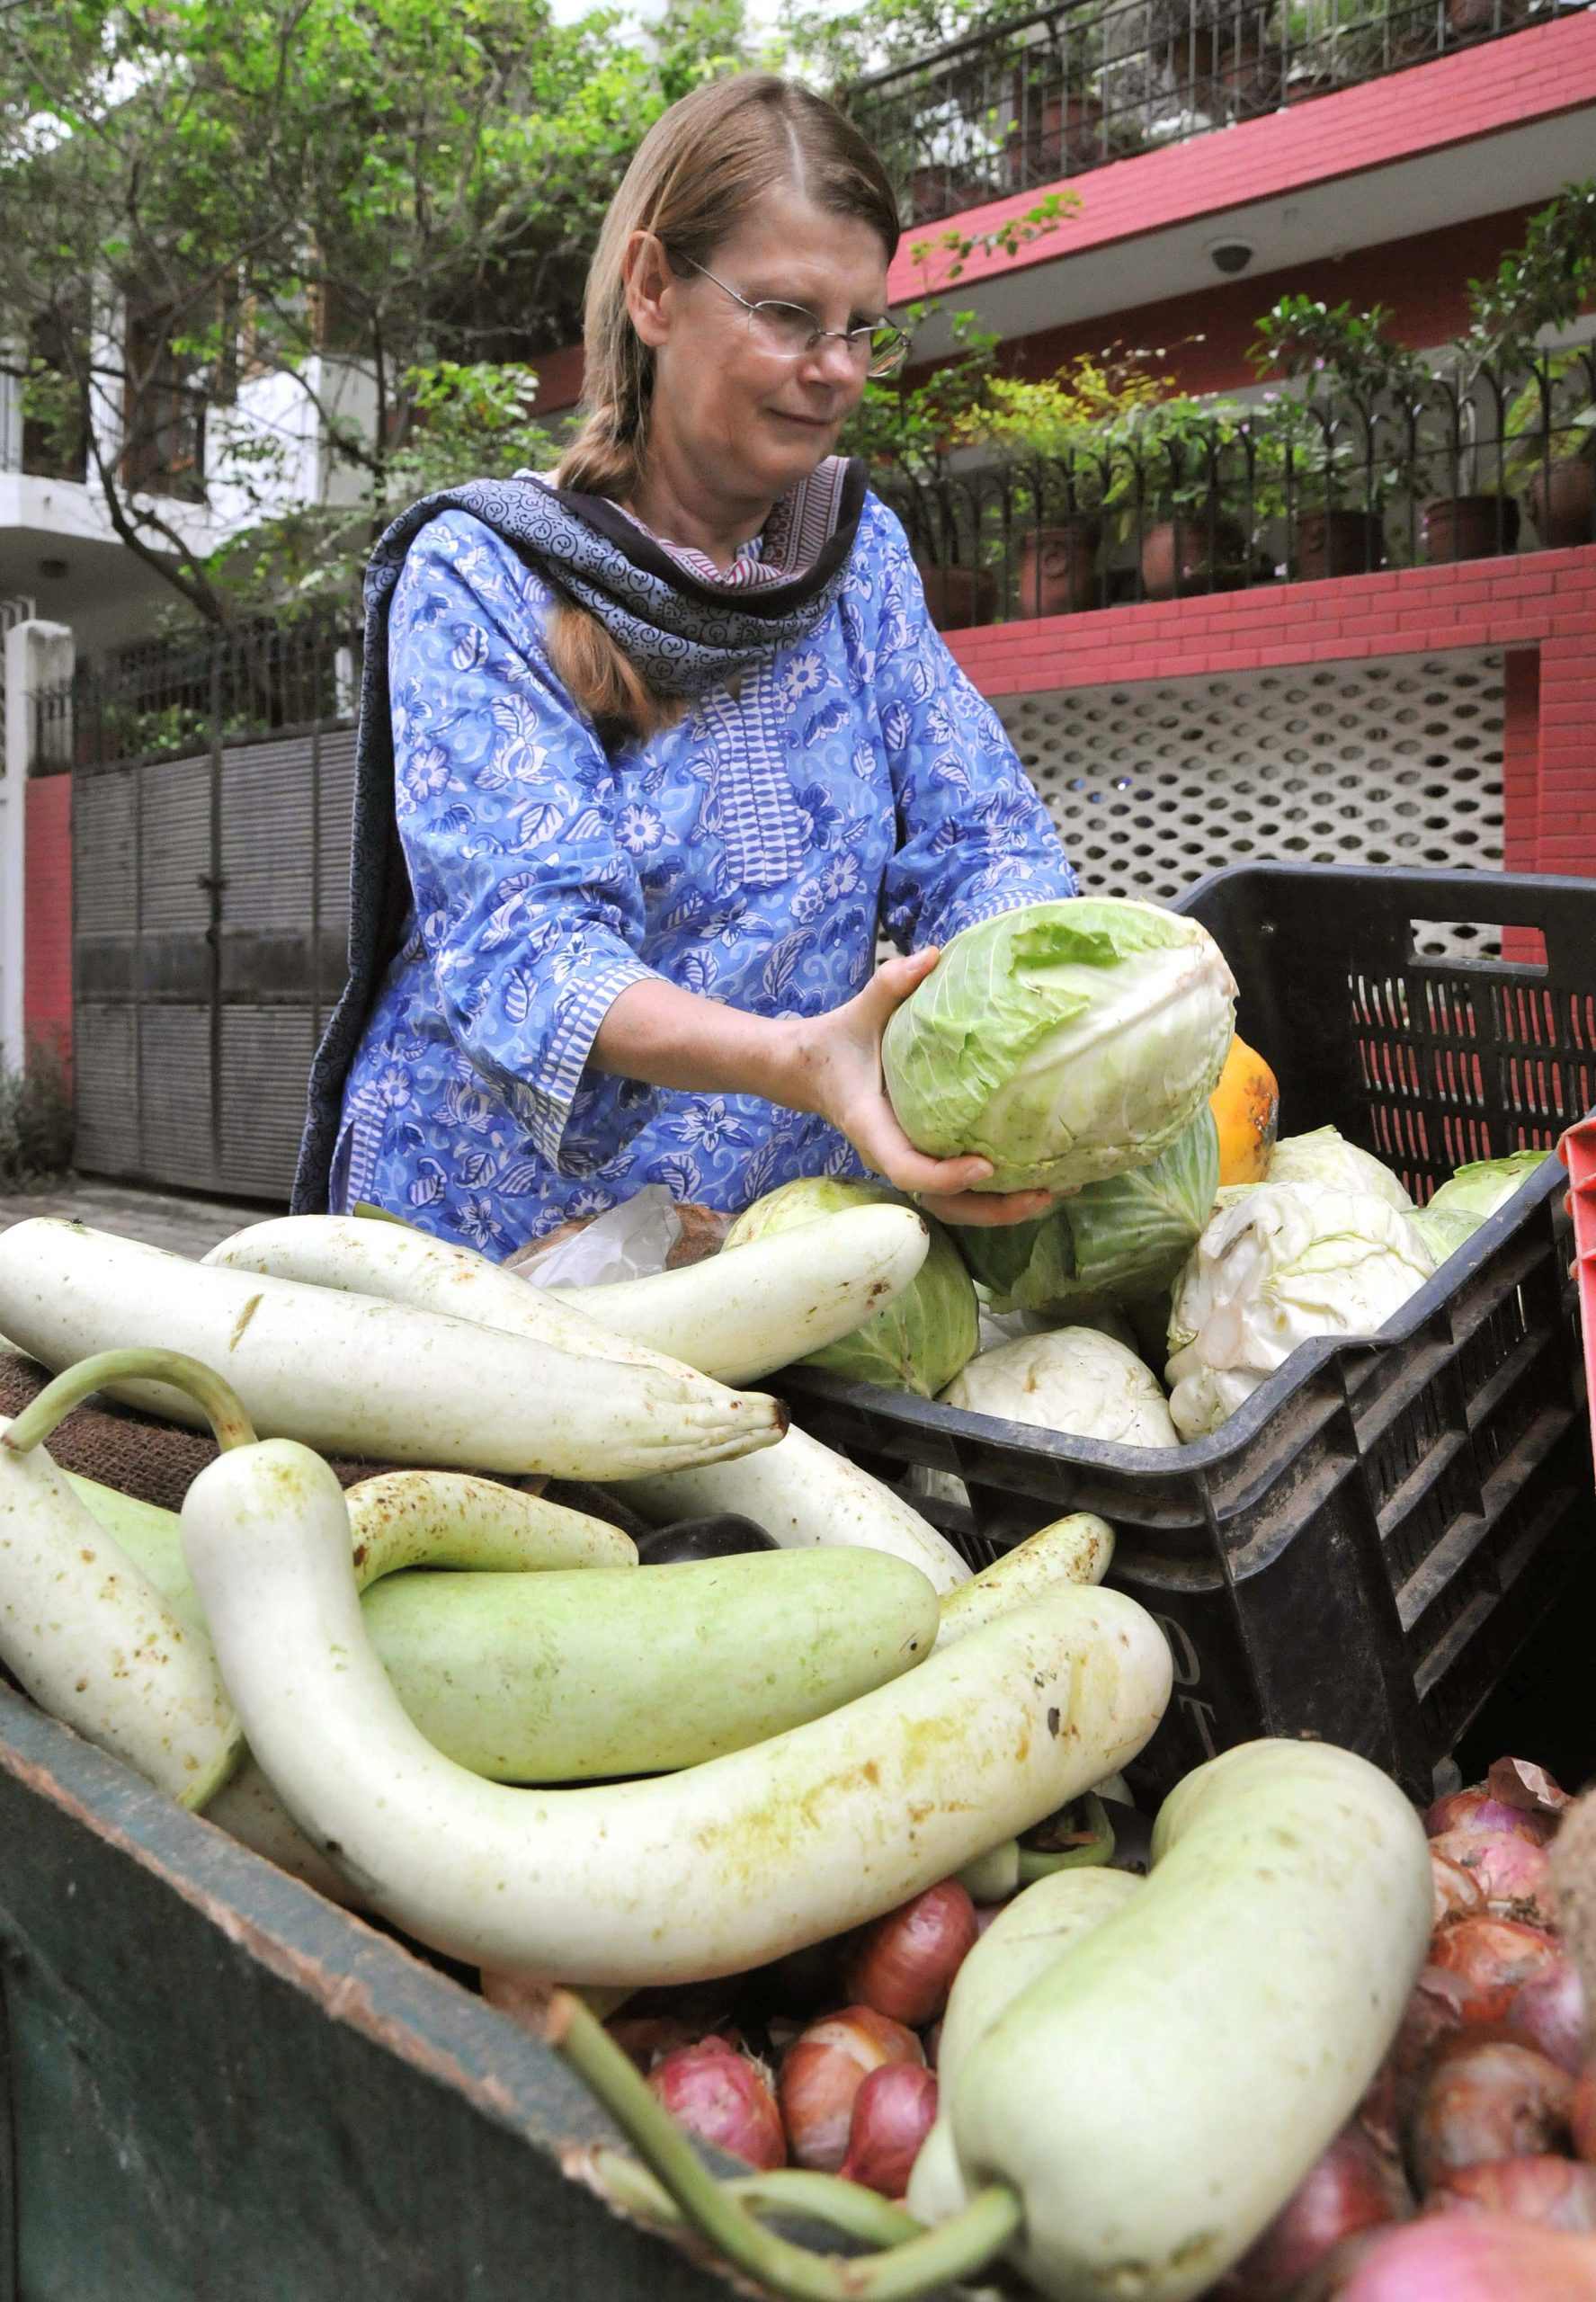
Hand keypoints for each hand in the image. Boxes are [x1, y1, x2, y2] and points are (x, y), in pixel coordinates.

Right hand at [784, 947, 1055, 1228]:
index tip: (985, 1164)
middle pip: (943, 1205)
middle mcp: (893, 1156)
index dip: (946, 1174)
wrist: (812, 1071)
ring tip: (1055, 1192)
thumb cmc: (838, 1043)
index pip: (906, 1168)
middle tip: (1044, 1193)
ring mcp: (910, 1162)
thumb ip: (889, 985)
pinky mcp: (925, 1159)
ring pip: (956, 1206)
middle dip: (993, 1208)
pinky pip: (961, 1190)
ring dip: (1004, 1208)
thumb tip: (930, 956)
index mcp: (873, 1129)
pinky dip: (999, 1193)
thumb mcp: (859, 1012)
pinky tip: (1042, 1177)